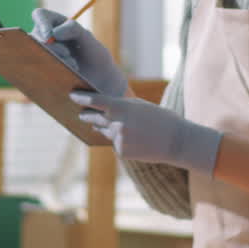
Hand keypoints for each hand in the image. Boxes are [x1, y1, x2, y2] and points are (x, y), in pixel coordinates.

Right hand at [31, 8, 127, 96]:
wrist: (98, 80)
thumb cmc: (94, 56)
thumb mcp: (88, 39)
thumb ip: (74, 29)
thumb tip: (53, 34)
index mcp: (55, 24)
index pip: (40, 15)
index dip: (42, 23)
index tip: (49, 36)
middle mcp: (43, 37)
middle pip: (35, 36)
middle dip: (52, 47)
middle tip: (68, 55)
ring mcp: (40, 54)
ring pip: (35, 53)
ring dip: (53, 59)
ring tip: (72, 66)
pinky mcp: (40, 70)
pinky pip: (36, 70)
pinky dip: (50, 71)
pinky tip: (65, 75)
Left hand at [72, 92, 221, 174]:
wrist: (176, 141)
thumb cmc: (159, 118)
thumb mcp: (139, 106)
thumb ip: (119, 106)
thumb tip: (101, 110)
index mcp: (122, 108)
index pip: (95, 101)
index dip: (82, 98)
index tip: (72, 95)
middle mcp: (117, 124)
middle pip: (94, 118)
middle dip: (87, 115)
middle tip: (81, 114)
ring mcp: (118, 139)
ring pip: (104, 131)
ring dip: (107, 128)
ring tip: (126, 127)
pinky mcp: (121, 152)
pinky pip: (114, 143)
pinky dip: (120, 141)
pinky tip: (136, 140)